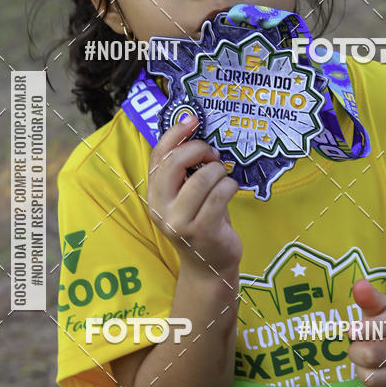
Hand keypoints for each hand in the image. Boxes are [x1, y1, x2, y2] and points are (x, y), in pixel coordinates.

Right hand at [147, 115, 241, 275]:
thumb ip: (184, 171)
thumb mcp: (187, 196)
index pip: (158, 157)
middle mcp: (161, 209)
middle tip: (213, 154)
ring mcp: (180, 222)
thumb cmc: (202, 222)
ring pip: (203, 178)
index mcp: (154, 196)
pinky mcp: (203, 229)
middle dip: (199, 150)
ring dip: (219, 171)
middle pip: (176, 163)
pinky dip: (230, 186)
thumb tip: (194, 131)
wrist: (209, 267)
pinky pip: (220, 193)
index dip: (175, 134)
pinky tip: (230, 190)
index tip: (192, 119)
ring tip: (223, 177)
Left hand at [347, 280, 385, 386]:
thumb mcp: (384, 307)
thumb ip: (370, 298)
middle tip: (356, 347)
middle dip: (355, 352)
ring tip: (365, 362)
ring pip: (374, 379)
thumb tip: (359, 285)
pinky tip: (374, 375)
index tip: (352, 330)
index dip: (365, 329)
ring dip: (361, 371)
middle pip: (373, 356)